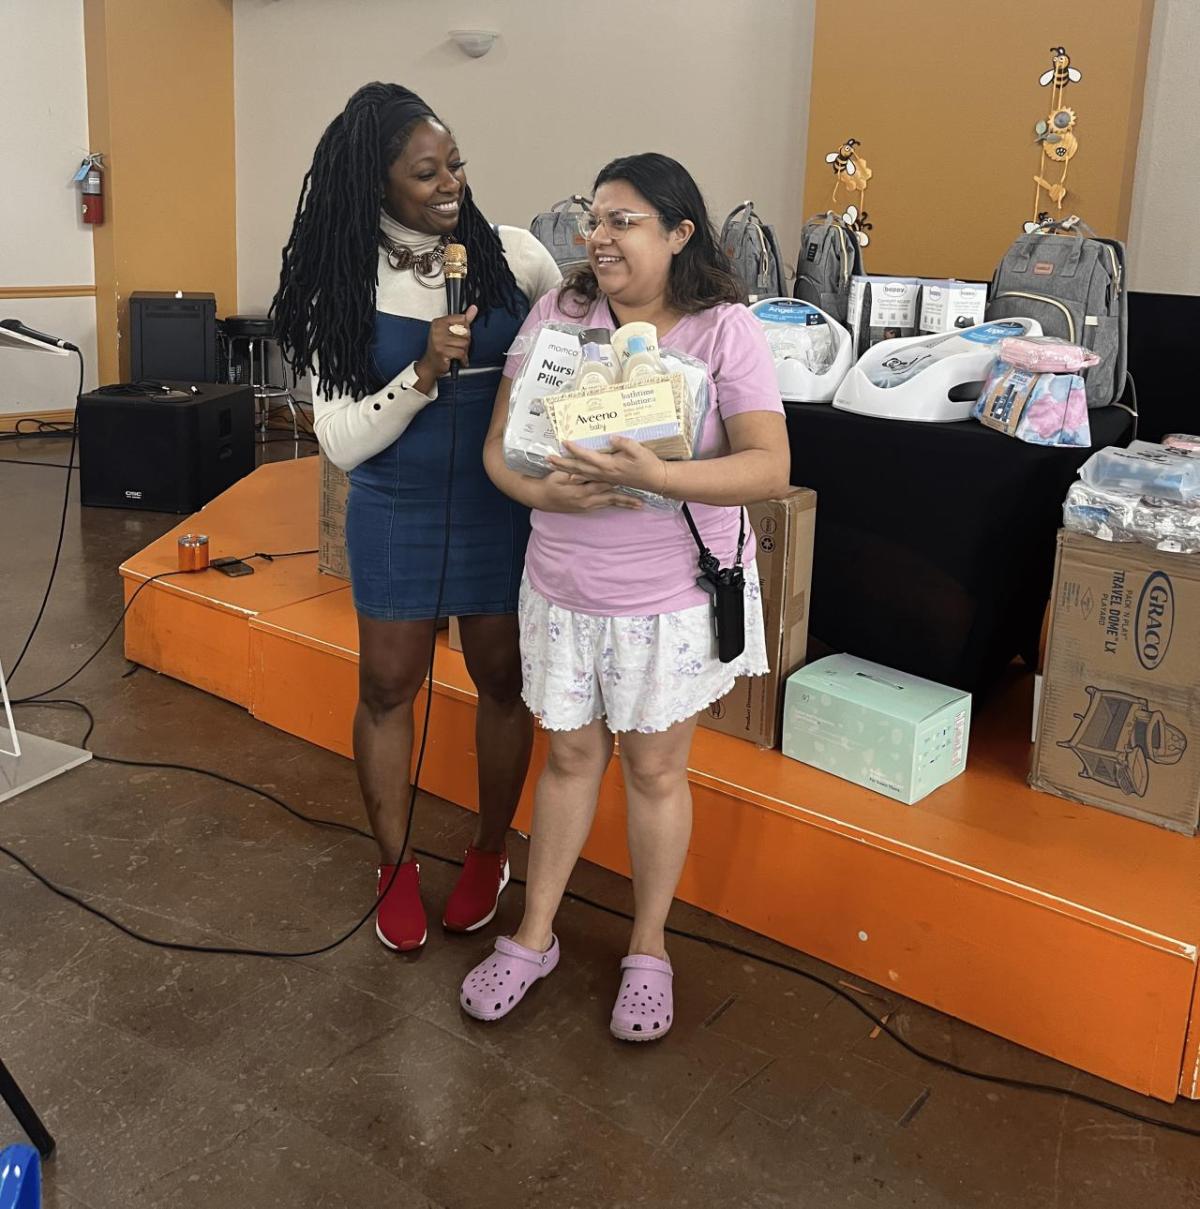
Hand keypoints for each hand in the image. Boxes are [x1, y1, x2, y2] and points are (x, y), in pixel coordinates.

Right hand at [415, 304, 477, 388]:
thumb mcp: (450, 332)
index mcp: (439, 322)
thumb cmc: (440, 349)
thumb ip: (463, 321)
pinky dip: (463, 359)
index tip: (459, 335)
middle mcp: (438, 330)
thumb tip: (473, 309)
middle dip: (465, 342)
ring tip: (457, 353)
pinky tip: (459, 360)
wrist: (430, 365)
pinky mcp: (442, 351)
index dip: (465, 329)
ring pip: (464, 343)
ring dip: (464, 351)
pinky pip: (461, 353)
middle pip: (465, 331)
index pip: (462, 318)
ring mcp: (439, 340)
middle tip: (458, 346)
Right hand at [534, 471, 642, 513]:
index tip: (632, 477)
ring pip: (610, 503)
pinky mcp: (586, 508)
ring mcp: (587, 505)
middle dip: (627, 497)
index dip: (618, 479)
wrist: (540, 498)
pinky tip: (624, 505)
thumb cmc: (548, 484)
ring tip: (639, 505)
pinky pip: (603, 506)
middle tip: (642, 498)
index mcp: (582, 490)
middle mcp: (587, 500)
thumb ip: (572, 469)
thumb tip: (584, 463)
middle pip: (611, 496)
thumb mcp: (559, 475)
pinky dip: (614, 505)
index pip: (604, 483)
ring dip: (624, 504)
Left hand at [549, 436, 668, 494]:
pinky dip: (577, 475)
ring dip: (566, 469)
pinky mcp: (607, 479)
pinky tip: (570, 474)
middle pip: (579, 468)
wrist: (655, 480)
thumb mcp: (639, 450)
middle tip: (548, 458)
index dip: (575, 450)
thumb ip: (624, 443)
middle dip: (562, 463)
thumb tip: (611, 437)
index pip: (588, 456)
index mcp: (610, 465)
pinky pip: (588, 478)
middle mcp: (604, 473)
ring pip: (581, 473)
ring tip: (553, 465)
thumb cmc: (648, 464)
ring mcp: (605, 477)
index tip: (564, 442)